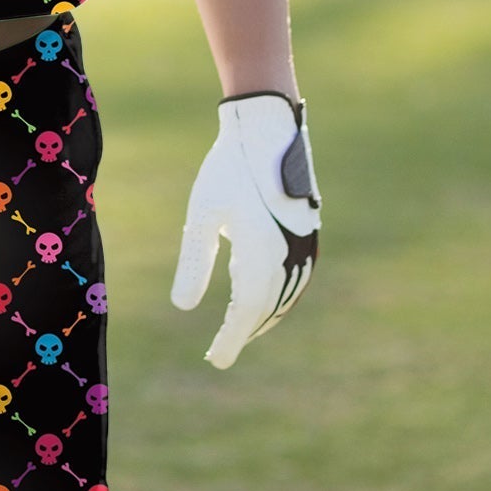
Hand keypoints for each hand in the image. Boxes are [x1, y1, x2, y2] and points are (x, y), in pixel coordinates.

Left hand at [170, 92, 319, 368]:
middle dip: (244, 331)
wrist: (266, 130)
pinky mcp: (308, 236)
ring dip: (262, 316)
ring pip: (284, 297)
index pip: (247, 313)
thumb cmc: (227, 169)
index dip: (232, 339)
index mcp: (262, 255)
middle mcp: (290, 257)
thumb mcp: (202, 214)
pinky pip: (296, 279)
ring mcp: (304, 247)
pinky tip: (259, 296)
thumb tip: (182, 307)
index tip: (216, 360)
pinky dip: (278, 296)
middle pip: (267, 309)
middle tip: (221, 351)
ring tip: (239, 329)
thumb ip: (195, 262)